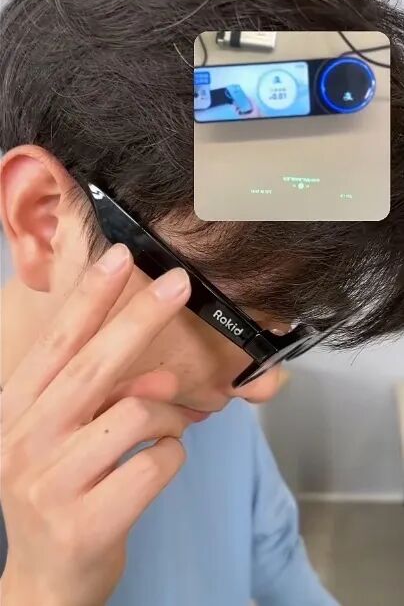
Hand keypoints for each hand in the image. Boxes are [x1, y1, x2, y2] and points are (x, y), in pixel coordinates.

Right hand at [0, 244, 191, 605]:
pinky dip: (172, 456)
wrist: (44, 580)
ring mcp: (50, 483)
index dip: (89, 297)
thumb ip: (103, 399)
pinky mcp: (85, 522)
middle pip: (94, 366)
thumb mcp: (65, 436)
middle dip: (141, 316)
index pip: (57, 343)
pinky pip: (156, 463)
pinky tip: (157, 466)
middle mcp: (24, 440)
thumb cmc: (60, 491)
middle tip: (178, 282)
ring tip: (166, 431)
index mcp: (15, 410)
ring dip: (170, 417)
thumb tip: (158, 377)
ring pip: (138, 414)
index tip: (118, 256)